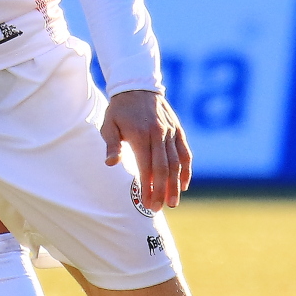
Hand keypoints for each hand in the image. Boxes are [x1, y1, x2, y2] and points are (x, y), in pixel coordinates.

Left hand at [102, 90, 191, 209]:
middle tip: (158, 208)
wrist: (137, 86)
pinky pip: (185, 153)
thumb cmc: (119, 110)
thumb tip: (111, 164)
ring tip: (173, 202)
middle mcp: (158, 134)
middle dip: (161, 191)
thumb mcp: (108, 125)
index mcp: (140, 135)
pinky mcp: (178, 130)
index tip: (147, 203)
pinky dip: (186, 169)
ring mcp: (170, 132)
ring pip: (177, 163)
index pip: (146, 168)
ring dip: (175, 185)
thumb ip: (111, 145)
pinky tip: (184, 184)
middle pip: (163, 169)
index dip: (147, 187)